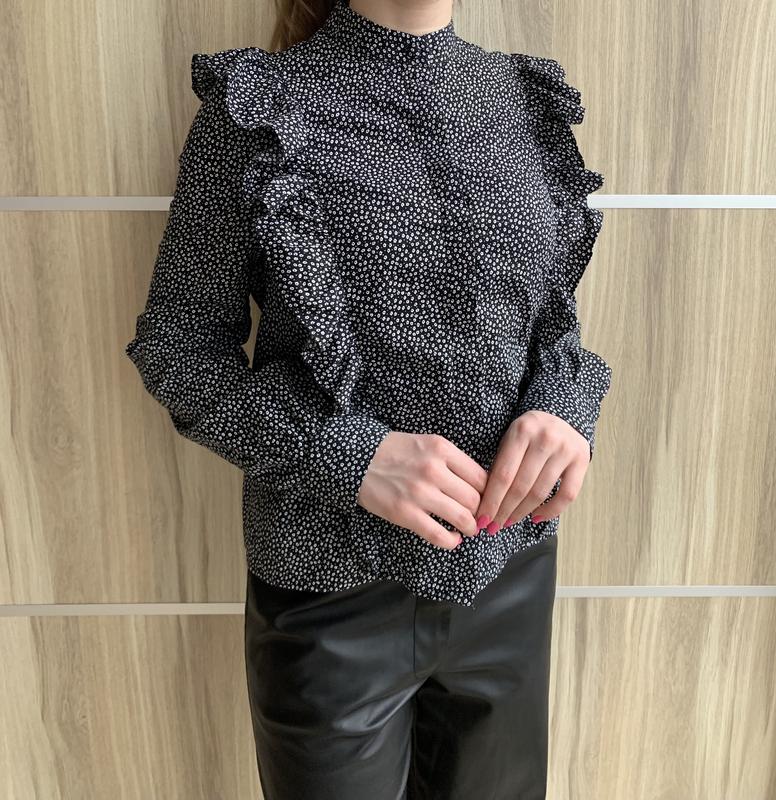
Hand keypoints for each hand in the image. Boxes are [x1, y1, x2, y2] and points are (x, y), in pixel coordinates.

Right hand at [357, 431, 488, 549]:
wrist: (359, 459)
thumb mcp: (427, 443)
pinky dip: (451, 541)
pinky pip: (439, 535)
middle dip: (480, 511)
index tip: (485, 500)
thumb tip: (478, 485)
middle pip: (474, 499)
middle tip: (478, 516)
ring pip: (462, 518)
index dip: (487, 493)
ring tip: (469, 529)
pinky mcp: (406, 513)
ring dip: (470, 527)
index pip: (480, 477)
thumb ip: (451, 460)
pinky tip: (453, 539)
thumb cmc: (395, 451)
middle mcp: (434, 470)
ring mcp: (420, 493)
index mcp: (442, 449)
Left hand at [475, 410, 589, 533]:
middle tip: (493, 527)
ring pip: (540, 492)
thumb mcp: (510, 439)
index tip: (482, 519)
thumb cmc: (528, 434)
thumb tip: (486, 503)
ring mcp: (565, 450)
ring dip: (522, 513)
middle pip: (521, 486)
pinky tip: (535, 518)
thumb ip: (500, 464)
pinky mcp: (582, 460)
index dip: (492, 501)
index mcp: (521, 431)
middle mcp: (545, 439)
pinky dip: (551, 511)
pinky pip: (567, 495)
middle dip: (504, 511)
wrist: (561, 417)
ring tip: (509, 522)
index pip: (503, 474)